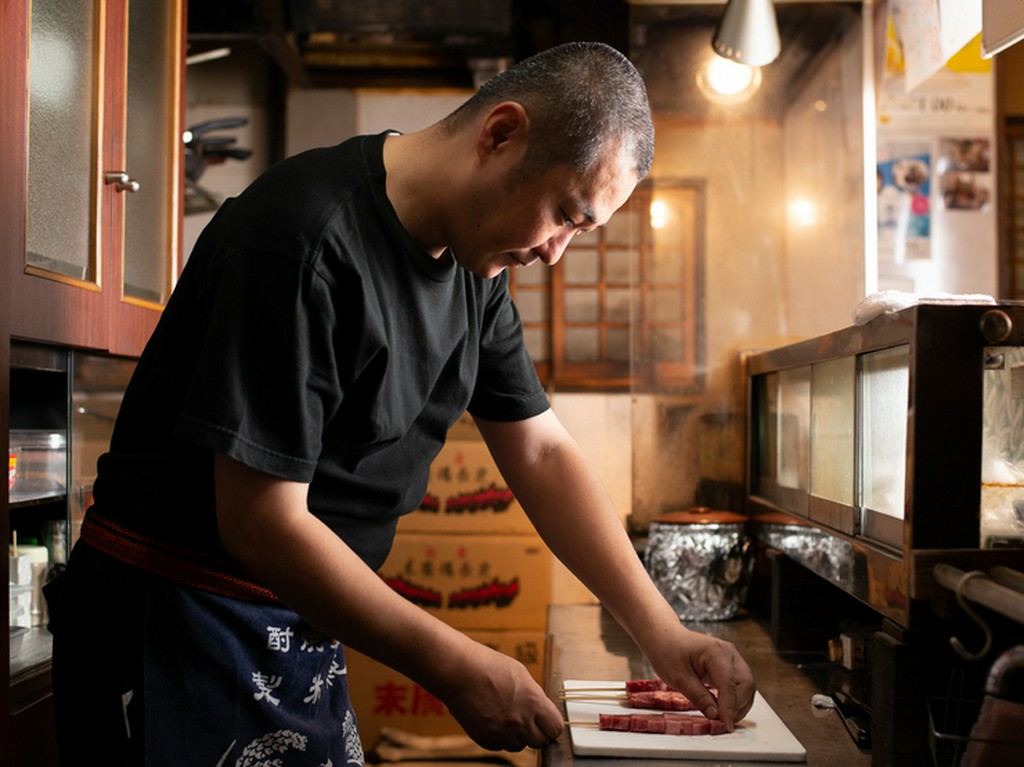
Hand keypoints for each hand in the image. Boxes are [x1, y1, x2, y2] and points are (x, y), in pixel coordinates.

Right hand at [437, 645, 563, 751]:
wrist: (458, 670)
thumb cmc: (488, 666)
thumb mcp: (521, 674)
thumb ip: (534, 696)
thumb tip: (542, 712)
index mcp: (533, 702)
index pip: (555, 728)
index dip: (551, 726)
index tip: (548, 724)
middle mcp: (519, 721)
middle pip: (539, 742)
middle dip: (536, 733)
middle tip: (528, 721)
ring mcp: (500, 731)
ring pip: (518, 746)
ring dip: (516, 736)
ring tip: (506, 716)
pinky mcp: (483, 738)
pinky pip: (499, 746)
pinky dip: (498, 737)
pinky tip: (492, 719)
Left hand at [645, 627, 755, 730]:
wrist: (664, 637)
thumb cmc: (667, 651)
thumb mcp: (678, 678)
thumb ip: (699, 697)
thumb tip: (715, 716)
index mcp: (716, 652)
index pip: (729, 684)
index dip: (729, 707)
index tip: (725, 725)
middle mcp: (729, 653)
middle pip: (746, 684)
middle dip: (738, 706)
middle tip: (724, 723)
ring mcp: (731, 658)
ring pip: (747, 685)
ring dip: (739, 704)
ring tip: (724, 718)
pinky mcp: (729, 664)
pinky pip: (740, 683)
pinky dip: (736, 698)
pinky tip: (724, 709)